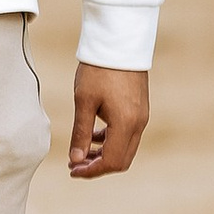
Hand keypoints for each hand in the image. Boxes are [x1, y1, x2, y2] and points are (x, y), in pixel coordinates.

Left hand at [69, 63, 149, 179]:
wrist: (119, 42)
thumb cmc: (98, 70)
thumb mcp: (84, 102)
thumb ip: (81, 133)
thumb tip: (76, 159)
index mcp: (126, 124)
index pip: (112, 162)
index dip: (91, 171)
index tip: (71, 170)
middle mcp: (138, 124)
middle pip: (121, 160)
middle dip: (98, 166)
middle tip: (75, 165)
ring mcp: (142, 117)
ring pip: (125, 149)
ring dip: (104, 154)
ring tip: (81, 152)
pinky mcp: (140, 109)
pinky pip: (128, 135)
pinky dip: (111, 141)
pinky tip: (94, 135)